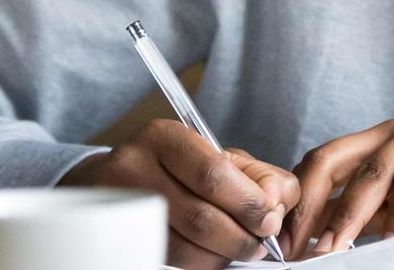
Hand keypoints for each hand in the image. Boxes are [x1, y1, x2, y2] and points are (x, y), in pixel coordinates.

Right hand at [60, 119, 298, 269]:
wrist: (116, 183)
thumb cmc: (181, 168)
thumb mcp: (220, 157)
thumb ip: (259, 176)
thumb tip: (277, 204)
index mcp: (165, 137)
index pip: (213, 174)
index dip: (248, 203)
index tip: (270, 219)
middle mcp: (135, 168)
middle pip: (200, 215)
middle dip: (241, 235)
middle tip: (260, 243)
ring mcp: (124, 206)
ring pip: (185, 246)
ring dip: (223, 254)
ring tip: (240, 248)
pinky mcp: (122, 237)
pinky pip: (171, 260)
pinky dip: (203, 262)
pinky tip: (214, 253)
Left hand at [283, 112, 393, 259]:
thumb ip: (380, 216)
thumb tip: (334, 242)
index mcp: (382, 141)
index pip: (322, 164)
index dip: (297, 201)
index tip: (282, 244)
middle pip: (330, 159)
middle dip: (306, 205)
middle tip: (294, 249)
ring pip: (369, 173)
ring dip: (347, 215)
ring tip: (331, 251)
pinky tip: (393, 241)